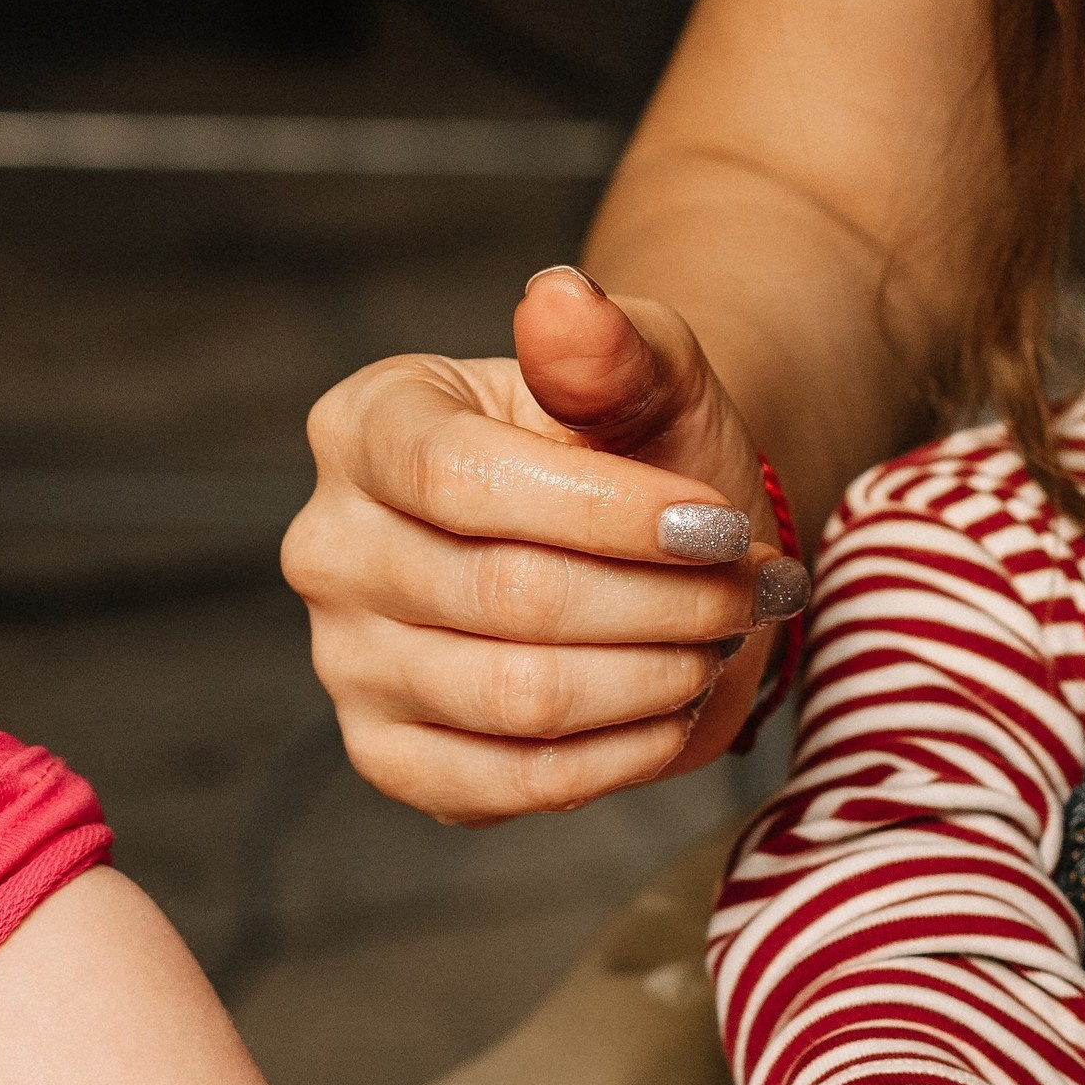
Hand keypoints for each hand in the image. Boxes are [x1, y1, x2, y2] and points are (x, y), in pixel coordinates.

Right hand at [284, 266, 809, 821]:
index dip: (608, 514)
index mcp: (365, 427)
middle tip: (752, 588)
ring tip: (721, 637)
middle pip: (507, 597)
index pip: (462, 478)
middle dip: (663, 602)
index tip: (720, 525)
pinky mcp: (396, 759)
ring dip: (657, 677)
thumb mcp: (646, 376)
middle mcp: (332, 548)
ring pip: (521, 697)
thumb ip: (610, 346)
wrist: (651, 545)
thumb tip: (560, 299)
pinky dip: (623, 755)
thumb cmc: (640, 448)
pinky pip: (514, 785)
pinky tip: (677, 706)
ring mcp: (351, 663)